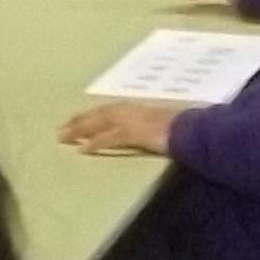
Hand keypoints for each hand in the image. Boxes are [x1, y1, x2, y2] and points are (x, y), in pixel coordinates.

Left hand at [61, 98, 180, 158]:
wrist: (197, 131)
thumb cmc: (186, 132)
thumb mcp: (165, 129)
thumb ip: (153, 131)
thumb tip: (150, 138)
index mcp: (141, 110)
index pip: (111, 110)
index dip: (93, 115)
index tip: (77, 120)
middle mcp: (135, 111)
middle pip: (102, 113)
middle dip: (80, 120)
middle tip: (62, 129)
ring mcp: (135, 120)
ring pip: (101, 121)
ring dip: (81, 128)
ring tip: (64, 137)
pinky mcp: (136, 132)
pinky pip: (111, 137)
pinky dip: (96, 143)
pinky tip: (83, 150)